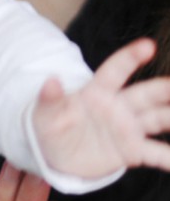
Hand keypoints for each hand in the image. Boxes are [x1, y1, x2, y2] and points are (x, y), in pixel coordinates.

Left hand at [33, 38, 169, 178]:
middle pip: (146, 94)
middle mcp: (118, 106)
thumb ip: (50, 98)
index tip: (148, 45)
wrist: (57, 155)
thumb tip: (50, 80)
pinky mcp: (132, 151)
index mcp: (96, 92)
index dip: (130, 57)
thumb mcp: (44, 113)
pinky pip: (156, 153)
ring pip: (159, 119)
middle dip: (165, 89)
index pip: (115, 71)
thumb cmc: (50, 126)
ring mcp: (128, 128)